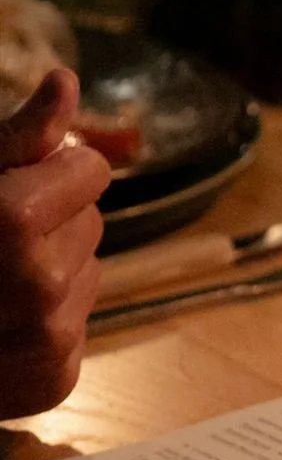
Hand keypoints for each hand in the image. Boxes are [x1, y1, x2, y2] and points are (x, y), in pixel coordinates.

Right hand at [0, 68, 108, 419]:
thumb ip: (15, 139)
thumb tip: (66, 81)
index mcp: (10, 224)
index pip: (91, 169)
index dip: (52, 170)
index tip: (16, 182)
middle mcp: (41, 286)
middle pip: (93, 218)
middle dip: (51, 217)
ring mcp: (51, 339)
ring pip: (89, 270)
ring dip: (51, 266)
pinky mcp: (56, 378)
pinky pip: (78, 321)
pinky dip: (45, 318)